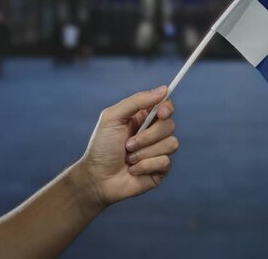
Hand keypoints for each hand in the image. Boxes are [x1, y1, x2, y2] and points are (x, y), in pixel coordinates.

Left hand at [77, 86, 178, 206]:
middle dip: (147, 136)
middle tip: (128, 144)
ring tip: (129, 158)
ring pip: (171, 144)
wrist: (97, 179)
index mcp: (144, 118)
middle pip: (170, 125)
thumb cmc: (102, 147)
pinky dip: (145, 165)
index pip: (166, 106)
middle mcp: (154, 133)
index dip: (167, 108)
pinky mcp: (161, 168)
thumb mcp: (113, 118)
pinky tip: (133, 170)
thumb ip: (137, 101)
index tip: (160, 113)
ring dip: (145, 152)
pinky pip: (166, 162)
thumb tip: (164, 89)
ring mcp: (159, 151)